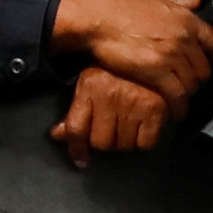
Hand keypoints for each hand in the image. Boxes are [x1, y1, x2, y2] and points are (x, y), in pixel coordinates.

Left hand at [48, 63, 172, 164]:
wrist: (149, 52)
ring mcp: (133, 103)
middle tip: (111, 130)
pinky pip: (145, 143)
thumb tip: (57, 136)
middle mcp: (110, 95)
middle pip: (101, 142)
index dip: (76, 148)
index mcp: (90, 86)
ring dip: (124, 141)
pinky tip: (143, 126)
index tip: (81, 159)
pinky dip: (144, 140)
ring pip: (123, 145)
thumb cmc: (115, 70)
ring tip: (127, 125)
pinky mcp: (155, 110)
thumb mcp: (90, 83)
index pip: (76, 128)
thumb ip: (75, 111)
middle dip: (105, 140)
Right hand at [58, 0, 212, 104]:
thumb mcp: (154, 0)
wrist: (98, 19)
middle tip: (187, 88)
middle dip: (197, 82)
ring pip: (192, 84)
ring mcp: (171, 54)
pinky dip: (177, 106)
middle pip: (204, 69)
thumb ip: (179, 2)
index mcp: (186, 19)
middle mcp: (184, 37)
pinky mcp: (157, 71)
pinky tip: (173, 110)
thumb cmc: (121, 8)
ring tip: (178, 101)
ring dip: (186, 95)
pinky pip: (177, 95)